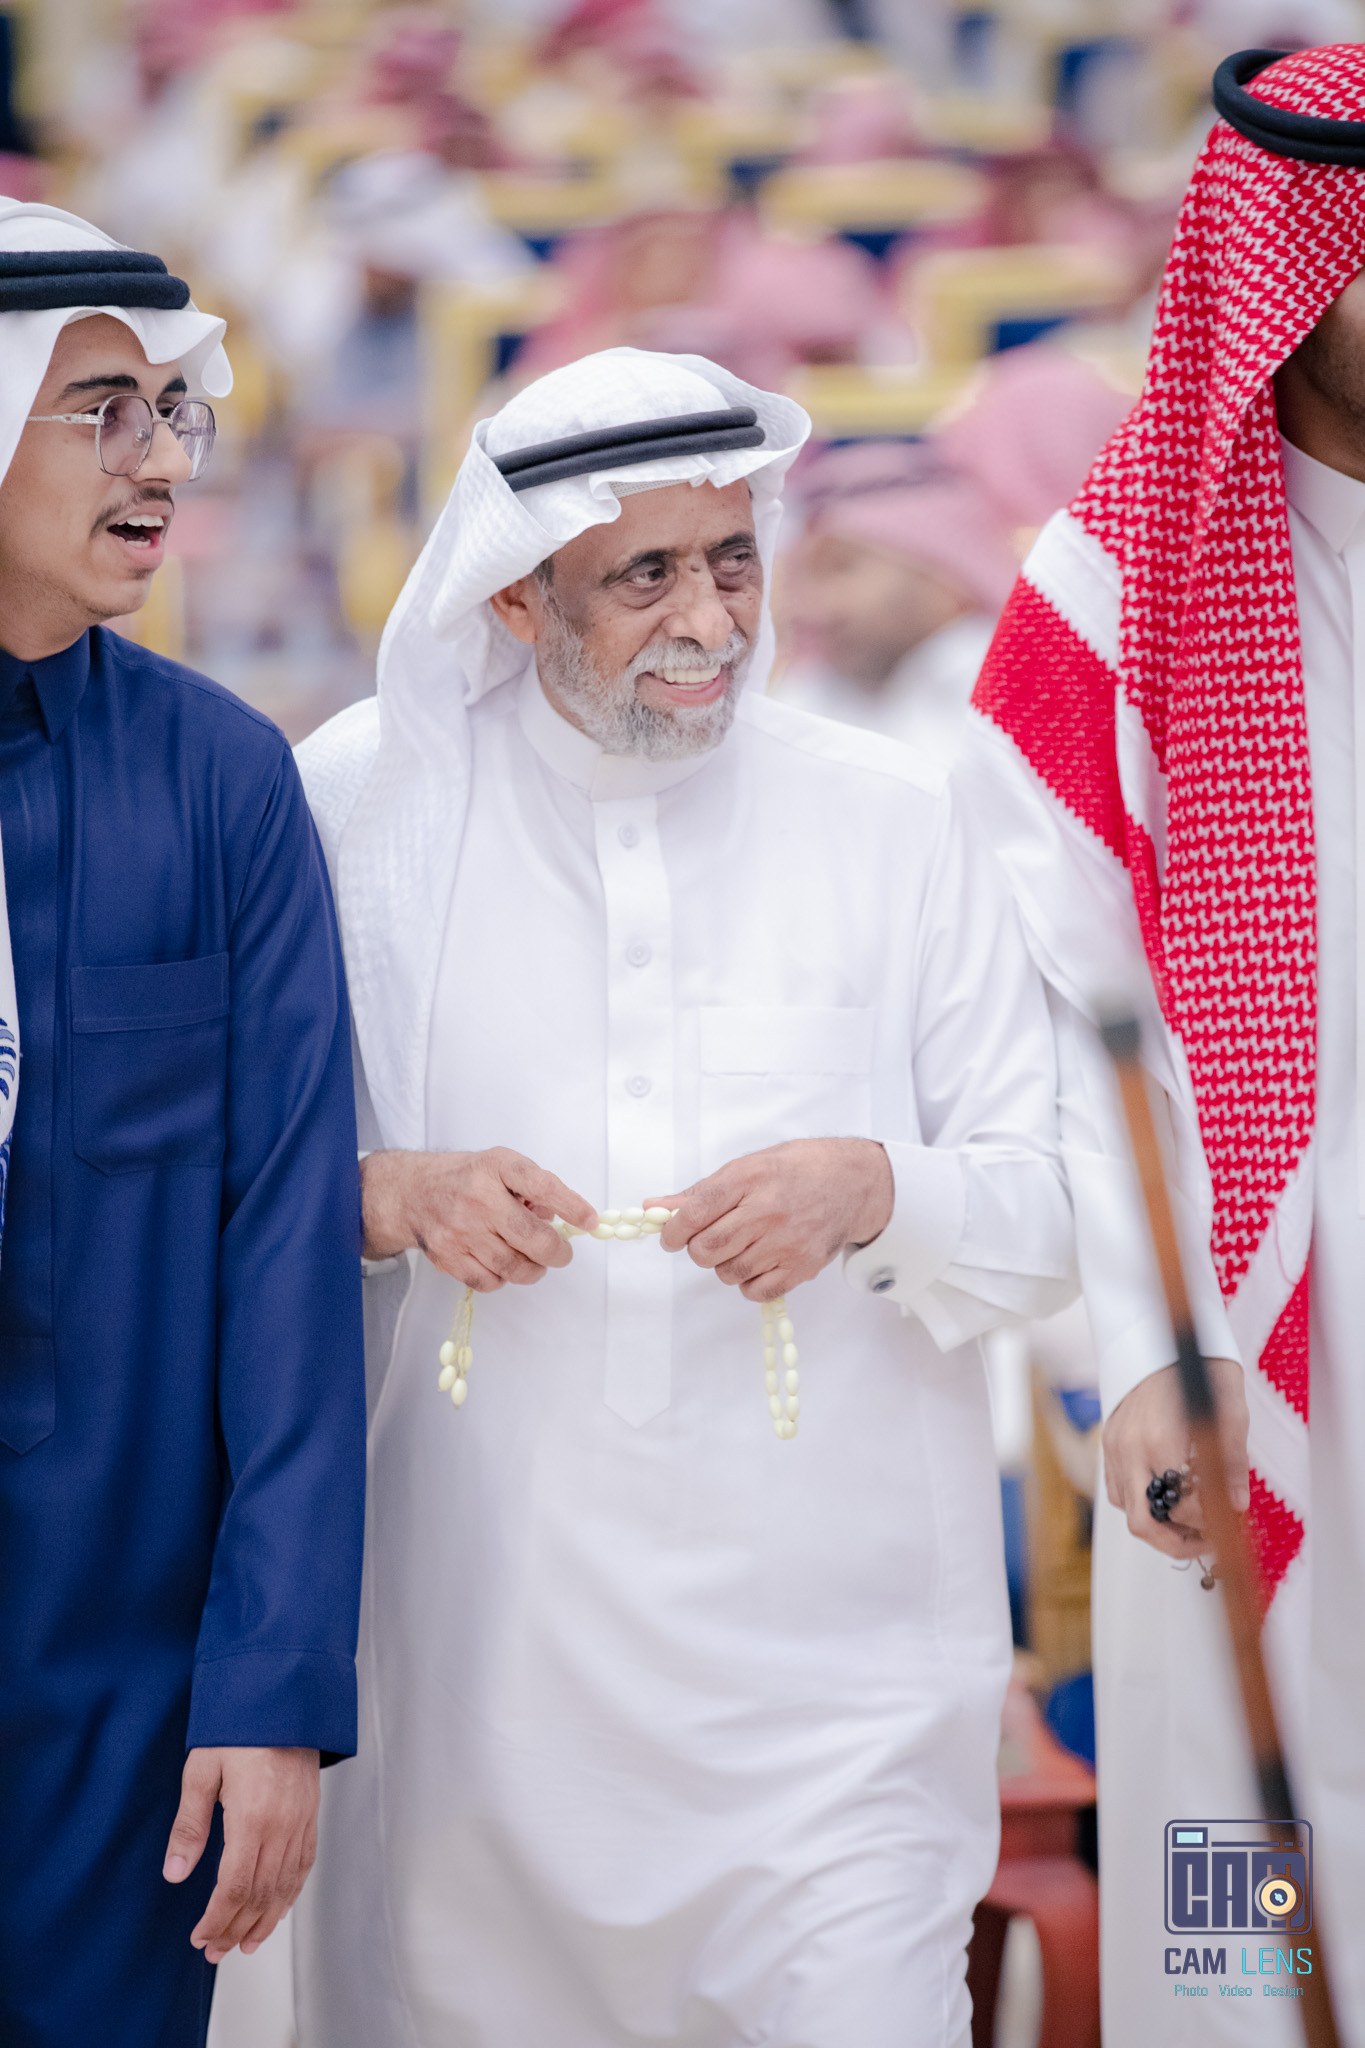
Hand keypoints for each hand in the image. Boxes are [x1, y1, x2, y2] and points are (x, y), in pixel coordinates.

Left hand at [163, 1746, 319, 1963]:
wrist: (283, 1697)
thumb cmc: (239, 1728)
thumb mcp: (202, 1770)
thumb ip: (189, 1826)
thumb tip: (175, 1874)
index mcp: (252, 1816)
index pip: (234, 1886)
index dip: (217, 1919)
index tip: (200, 1938)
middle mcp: (282, 1825)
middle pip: (260, 1894)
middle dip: (235, 1928)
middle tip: (215, 1951)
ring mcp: (301, 1820)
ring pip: (286, 1885)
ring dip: (265, 1920)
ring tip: (244, 1944)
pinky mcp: (311, 1814)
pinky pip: (305, 1864)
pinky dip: (290, 1893)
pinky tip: (276, 1908)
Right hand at [361, 1148, 595, 1290]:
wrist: (412, 1192)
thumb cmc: (466, 1178)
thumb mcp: (500, 1166)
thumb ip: (533, 1188)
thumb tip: (560, 1220)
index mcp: (496, 1167)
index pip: (542, 1186)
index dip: (571, 1206)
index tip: (590, 1221)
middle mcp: (477, 1198)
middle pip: (532, 1239)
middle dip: (557, 1253)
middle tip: (561, 1254)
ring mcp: (460, 1230)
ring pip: (514, 1267)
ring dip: (532, 1269)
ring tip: (533, 1261)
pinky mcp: (447, 1257)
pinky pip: (490, 1282)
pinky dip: (503, 1278)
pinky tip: (501, 1264)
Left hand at [647, 1138, 892, 1300]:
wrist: (852, 1181)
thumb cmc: (797, 1170)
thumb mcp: (748, 1166)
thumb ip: (701, 1192)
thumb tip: (655, 1208)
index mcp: (750, 1178)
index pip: (696, 1212)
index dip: (673, 1230)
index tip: (671, 1236)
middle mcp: (769, 1210)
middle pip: (707, 1249)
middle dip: (698, 1249)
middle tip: (708, 1239)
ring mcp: (787, 1241)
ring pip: (728, 1273)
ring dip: (725, 1264)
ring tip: (742, 1245)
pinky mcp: (803, 1266)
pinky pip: (756, 1290)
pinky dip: (749, 1282)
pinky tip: (758, 1261)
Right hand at [1102, 1357, 1249, 1559]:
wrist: (1163, 1338)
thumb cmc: (1200, 1370)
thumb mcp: (1230, 1413)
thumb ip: (1233, 1463)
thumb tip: (1237, 1504)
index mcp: (1161, 1440)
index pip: (1181, 1508)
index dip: (1208, 1523)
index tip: (1228, 1521)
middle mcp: (1130, 1448)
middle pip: (1143, 1523)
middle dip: (1175, 1542)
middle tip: (1204, 1542)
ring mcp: (1114, 1445)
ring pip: (1127, 1509)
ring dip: (1157, 1524)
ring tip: (1188, 1522)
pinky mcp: (1107, 1440)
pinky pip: (1116, 1488)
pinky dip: (1140, 1502)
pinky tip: (1165, 1497)